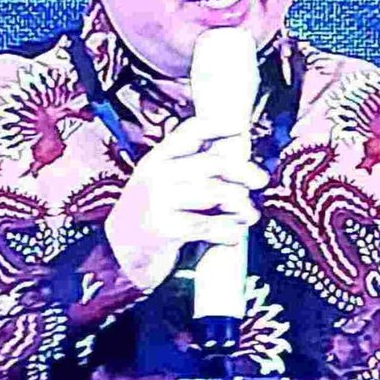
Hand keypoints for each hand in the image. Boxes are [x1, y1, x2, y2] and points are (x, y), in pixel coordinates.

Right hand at [103, 115, 269, 294]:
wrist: (119, 253)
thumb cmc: (150, 216)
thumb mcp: (163, 184)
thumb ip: (193, 170)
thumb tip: (238, 158)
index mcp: (158, 158)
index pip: (190, 132)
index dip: (217, 126)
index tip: (239, 129)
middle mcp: (158, 174)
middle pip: (213, 163)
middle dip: (243, 171)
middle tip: (260, 180)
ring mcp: (160, 200)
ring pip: (215, 193)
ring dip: (240, 204)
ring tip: (248, 214)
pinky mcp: (165, 228)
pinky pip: (209, 225)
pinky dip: (228, 231)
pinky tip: (233, 234)